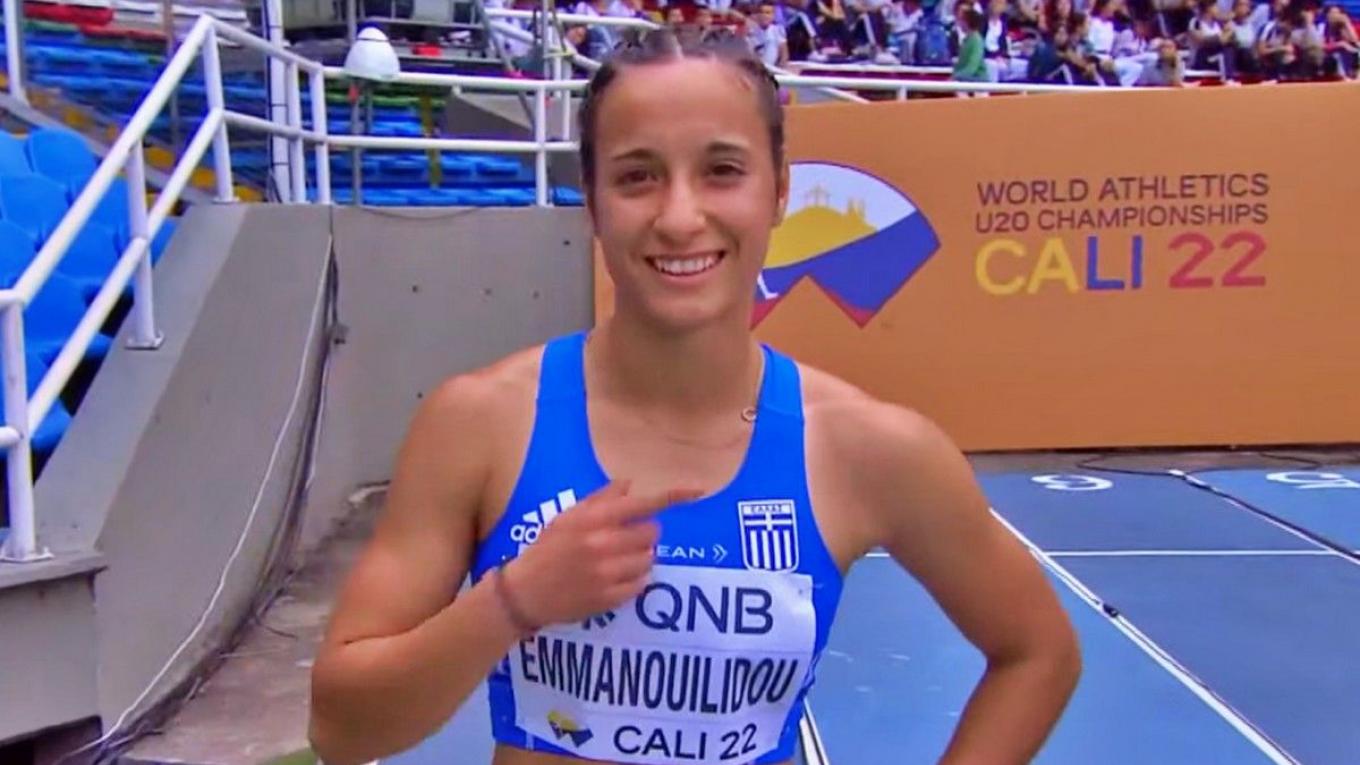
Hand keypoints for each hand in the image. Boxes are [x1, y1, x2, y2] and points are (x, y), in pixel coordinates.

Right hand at [502, 481, 701, 627]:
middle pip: (652, 533)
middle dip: (644, 533)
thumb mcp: (567, 517)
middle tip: (625, 539)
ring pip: (649, 559)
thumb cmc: (547, 549)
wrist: (525, 592)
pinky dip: (634, 579)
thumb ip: (600, 500)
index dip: (674, 496)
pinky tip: (614, 577)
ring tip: (617, 560)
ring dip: (640, 557)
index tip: (698, 492)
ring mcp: (608, 573)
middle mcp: (604, 544)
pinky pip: (641, 583)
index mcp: (594, 519)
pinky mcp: (610, 598)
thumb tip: (629, 484)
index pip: (643, 503)